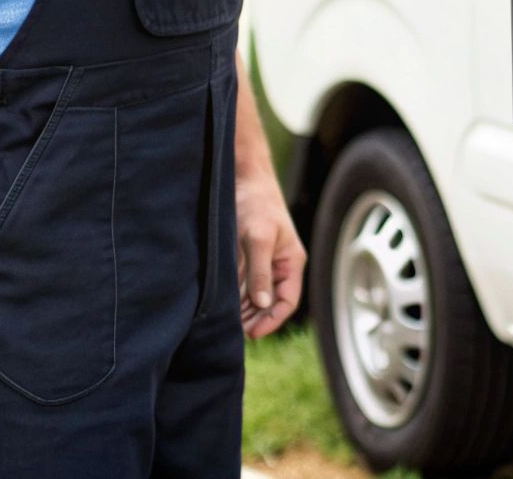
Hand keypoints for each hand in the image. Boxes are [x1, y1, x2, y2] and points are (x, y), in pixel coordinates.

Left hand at [236, 171, 305, 337]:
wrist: (242, 178)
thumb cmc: (257, 203)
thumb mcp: (258, 238)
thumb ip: (260, 271)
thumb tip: (263, 303)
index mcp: (291, 262)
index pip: (287, 301)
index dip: (272, 320)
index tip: (253, 334)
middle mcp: (278, 267)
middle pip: (270, 304)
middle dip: (255, 319)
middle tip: (233, 333)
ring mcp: (261, 264)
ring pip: (255, 298)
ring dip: (243, 312)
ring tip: (224, 326)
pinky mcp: (245, 259)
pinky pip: (242, 286)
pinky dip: (233, 300)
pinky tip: (220, 309)